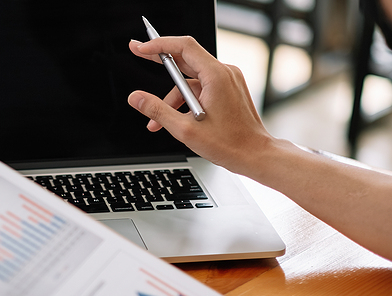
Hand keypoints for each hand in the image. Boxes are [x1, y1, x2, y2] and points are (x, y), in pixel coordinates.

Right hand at [126, 37, 275, 175]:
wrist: (255, 155)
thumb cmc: (229, 144)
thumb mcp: (185, 129)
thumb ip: (157, 111)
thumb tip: (136, 98)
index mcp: (216, 76)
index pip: (184, 47)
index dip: (159, 44)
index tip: (140, 48)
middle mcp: (224, 73)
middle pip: (186, 58)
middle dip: (160, 60)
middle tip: (138, 52)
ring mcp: (227, 81)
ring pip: (190, 80)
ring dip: (172, 97)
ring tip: (158, 122)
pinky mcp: (228, 90)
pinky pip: (200, 88)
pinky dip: (185, 101)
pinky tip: (178, 120)